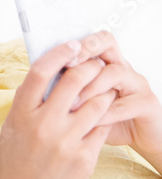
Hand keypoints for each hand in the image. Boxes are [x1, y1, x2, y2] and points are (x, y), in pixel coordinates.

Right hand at [0, 41, 117, 178]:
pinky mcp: (84, 158)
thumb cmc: (16, 172)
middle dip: (89, 66)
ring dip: (103, 91)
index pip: (40, 71)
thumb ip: (25, 106)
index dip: (58, 53)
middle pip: (74, 80)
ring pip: (95, 102)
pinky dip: (104, 118)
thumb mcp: (11, 134)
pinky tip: (103, 117)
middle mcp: (42, 125)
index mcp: (20, 115)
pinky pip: (101, 127)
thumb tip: (42, 76)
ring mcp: (65, 142)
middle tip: (96, 63)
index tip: (71, 45)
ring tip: (105, 88)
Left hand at [64, 30, 161, 161]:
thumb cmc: (107, 120)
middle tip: (65, 68)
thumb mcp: (84, 104)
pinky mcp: (148, 104)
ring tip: (71, 104)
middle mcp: (123, 66)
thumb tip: (30, 85)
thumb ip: (64, 91)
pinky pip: (125, 104)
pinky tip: (90, 122)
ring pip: (115, 72)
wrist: (142, 139)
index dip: (76, 42)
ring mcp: (137, 83)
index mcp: (105, 63)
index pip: (93, 38)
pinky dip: (105, 113)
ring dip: (91, 87)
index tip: (56, 53)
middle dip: (84, 52)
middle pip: (107, 43)